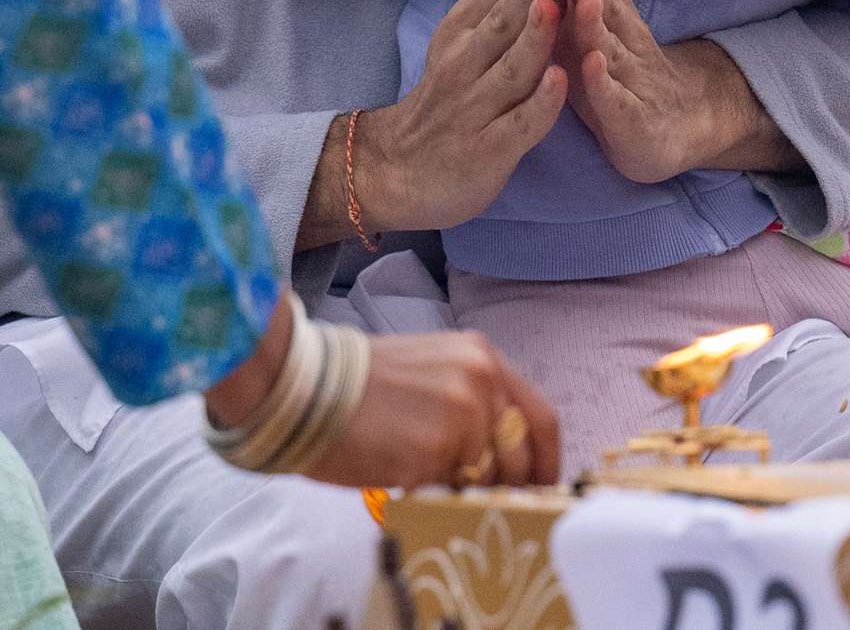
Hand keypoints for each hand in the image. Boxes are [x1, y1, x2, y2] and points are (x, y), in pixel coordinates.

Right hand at [203, 309, 560, 487]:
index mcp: (483, 358)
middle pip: (519, 458)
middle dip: (502, 484)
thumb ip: (474, 402)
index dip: (545, 461)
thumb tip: (500, 456)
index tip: (541, 488)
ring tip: (420, 469)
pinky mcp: (432, 452)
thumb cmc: (359, 384)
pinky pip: (449, 492)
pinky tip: (402, 472)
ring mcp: (460, 417)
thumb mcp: (432, 371)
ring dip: (461, 487)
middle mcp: (481, 381)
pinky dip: (431, 493)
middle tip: (472, 492)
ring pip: (484, 480)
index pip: (540, 418)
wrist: (304, 388)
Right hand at [319, 0, 567, 238]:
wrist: (403, 171)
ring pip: (511, 70)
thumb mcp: (463, 31)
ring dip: (534, 39)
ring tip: (555, 8)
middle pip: (499, 26)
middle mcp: (463, 66)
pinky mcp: (491, 150)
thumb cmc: (450, 93)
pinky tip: (560, 82)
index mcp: (460, 33)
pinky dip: (540, 103)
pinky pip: (520, 124)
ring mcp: (476, 109)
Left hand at [543, 0, 798, 182]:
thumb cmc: (618, 73)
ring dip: (597, 23)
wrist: (678, 129)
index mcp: (608, 21)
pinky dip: (604, 84)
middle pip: (605, 6)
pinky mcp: (633, 122)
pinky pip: (617, 101)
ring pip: (611, 49)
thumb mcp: (593, 26)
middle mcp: (623, 43)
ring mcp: (631, 82)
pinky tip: (593, 66)